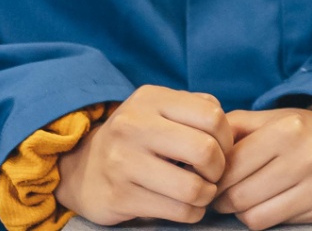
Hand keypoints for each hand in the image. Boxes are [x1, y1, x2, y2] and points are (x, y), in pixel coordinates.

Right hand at [54, 85, 230, 224]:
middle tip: (214, 174)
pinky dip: (192, 212)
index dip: (227, 138)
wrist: (82, 169)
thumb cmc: (137, 138)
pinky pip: (176, 210)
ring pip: (192, 187)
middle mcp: (133, 127)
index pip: (212, 116)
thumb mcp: (159, 109)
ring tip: (203, 192)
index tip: (222, 150)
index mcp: (150, 99)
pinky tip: (189, 207)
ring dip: (207, 195)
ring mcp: (123, 163)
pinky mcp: (120, 197)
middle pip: (204, 151)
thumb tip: (229, 126)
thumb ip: (195, 108)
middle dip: (220, 169)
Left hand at [211, 104, 311, 228]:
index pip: (231, 167)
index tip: (209, 180)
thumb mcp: (265, 119)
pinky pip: (272, 224)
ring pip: (253, 216)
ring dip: (240, 211)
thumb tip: (192, 152)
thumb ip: (230, 129)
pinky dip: (260, 217)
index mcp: (288, 129)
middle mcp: (309, 156)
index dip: (214, 178)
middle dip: (222, 198)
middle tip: (220, 194)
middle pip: (239, 196)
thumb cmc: (294, 131)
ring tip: (242, 198)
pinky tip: (264, 203)